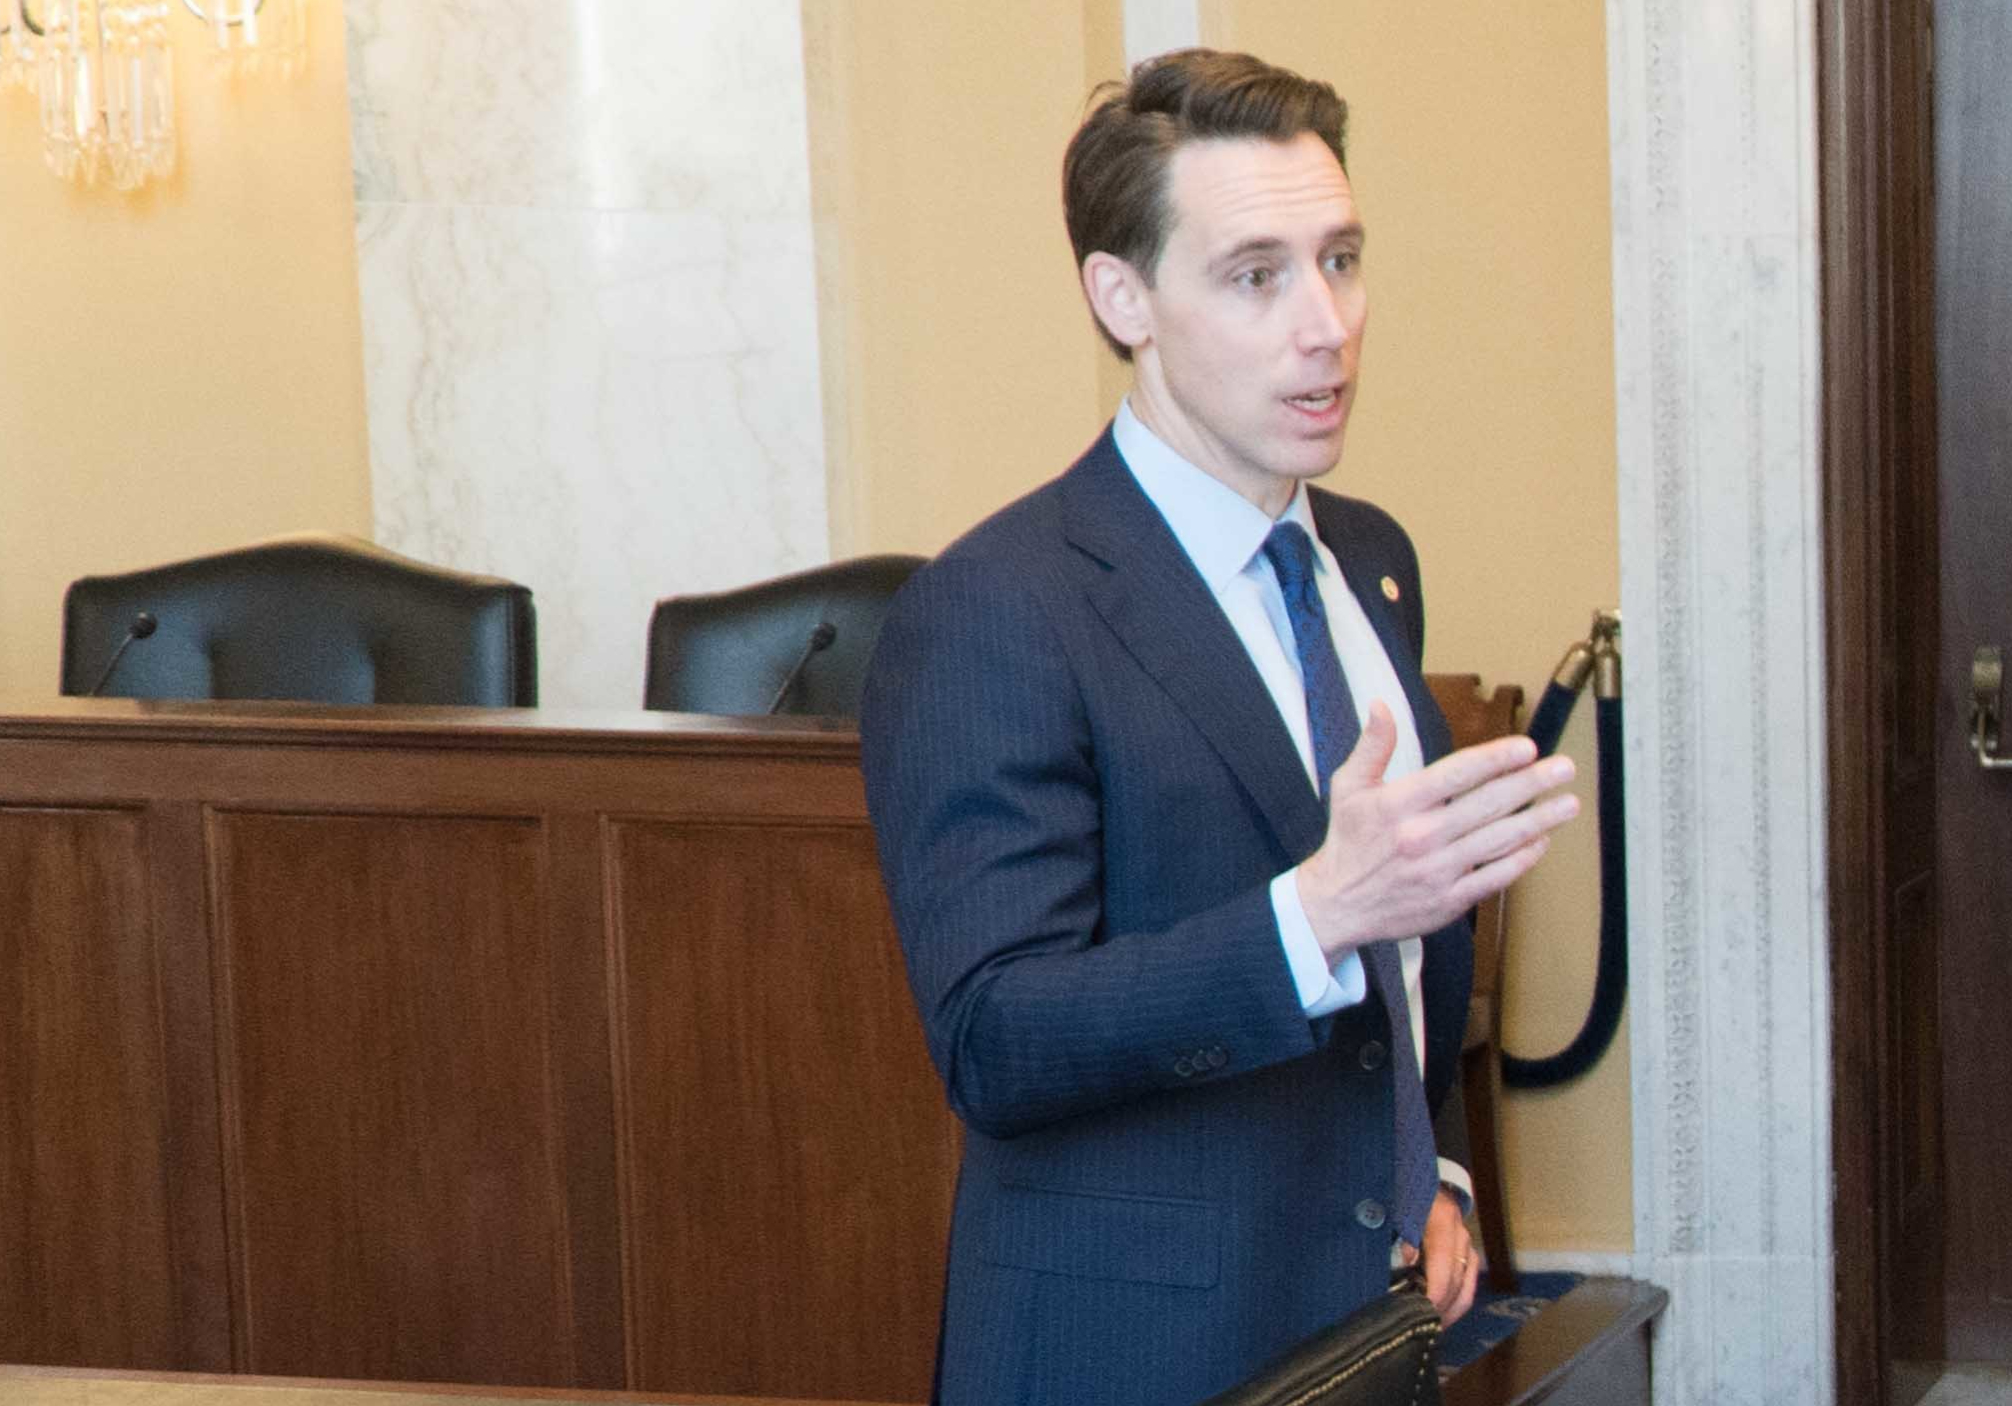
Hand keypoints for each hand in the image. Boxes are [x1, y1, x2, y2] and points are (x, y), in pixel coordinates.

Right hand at [1296, 701, 1578, 962]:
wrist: (1336, 905)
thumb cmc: (1348, 840)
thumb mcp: (1348, 786)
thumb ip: (1372, 745)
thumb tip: (1381, 705)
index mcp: (1399, 804)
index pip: (1457, 775)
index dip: (1496, 759)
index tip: (1527, 747)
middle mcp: (1422, 836)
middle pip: (1488, 805)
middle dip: (1531, 784)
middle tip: (1564, 768)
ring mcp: (1439, 871)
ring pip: (1500, 841)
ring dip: (1540, 820)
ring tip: (1568, 803)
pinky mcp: (1449, 900)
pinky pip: (1495, 877)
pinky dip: (1522, 859)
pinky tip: (1541, 841)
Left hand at [1399, 1189, 1479, 1324]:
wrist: (1422, 1176)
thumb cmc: (1405, 1194)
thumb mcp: (1398, 1210)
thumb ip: (1400, 1235)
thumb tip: (1406, 1261)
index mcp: (1443, 1221)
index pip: (1445, 1268)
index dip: (1435, 1294)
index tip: (1420, 1313)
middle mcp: (1460, 1235)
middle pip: (1457, 1283)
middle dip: (1440, 1309)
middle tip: (1420, 1327)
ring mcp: (1467, 1244)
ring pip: (1466, 1288)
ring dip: (1450, 1311)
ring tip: (1431, 1328)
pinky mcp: (1468, 1252)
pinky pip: (1468, 1284)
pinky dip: (1456, 1303)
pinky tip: (1442, 1316)